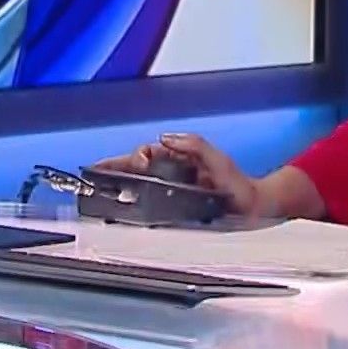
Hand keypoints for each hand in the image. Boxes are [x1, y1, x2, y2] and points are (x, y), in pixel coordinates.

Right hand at [91, 132, 262, 215]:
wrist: (252, 210)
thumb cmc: (238, 186)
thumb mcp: (219, 161)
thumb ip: (195, 146)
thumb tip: (164, 138)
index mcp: (180, 157)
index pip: (147, 153)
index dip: (133, 157)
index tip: (128, 163)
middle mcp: (173, 172)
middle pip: (136, 167)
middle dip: (114, 168)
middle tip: (94, 173)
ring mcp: (171, 190)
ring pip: (138, 184)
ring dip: (119, 184)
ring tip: (100, 188)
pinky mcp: (173, 208)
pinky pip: (146, 203)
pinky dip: (131, 203)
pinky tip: (120, 209)